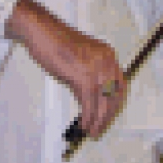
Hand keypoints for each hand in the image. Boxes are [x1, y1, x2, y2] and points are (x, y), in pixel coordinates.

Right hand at [5, 0, 125, 137]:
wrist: (42, 31)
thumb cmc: (56, 43)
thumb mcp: (80, 59)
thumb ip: (89, 76)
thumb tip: (92, 101)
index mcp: (108, 54)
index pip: (120, 84)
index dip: (116, 103)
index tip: (109, 116)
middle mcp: (106, 60)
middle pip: (114, 94)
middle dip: (108, 115)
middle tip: (100, 128)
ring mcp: (96, 67)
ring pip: (103, 101)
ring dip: (98, 120)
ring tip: (92, 131)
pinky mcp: (83, 75)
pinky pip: (89, 102)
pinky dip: (88, 116)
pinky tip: (84, 124)